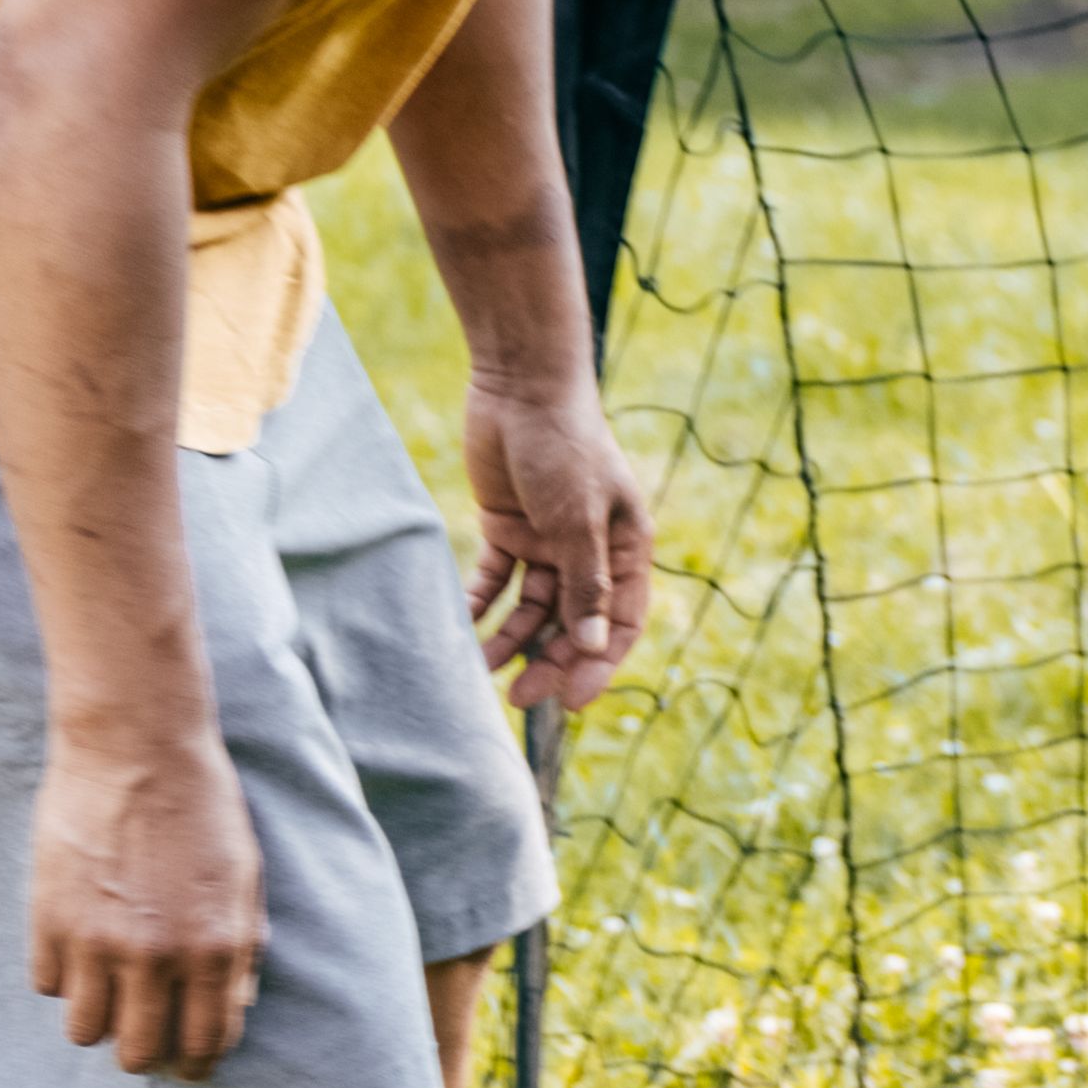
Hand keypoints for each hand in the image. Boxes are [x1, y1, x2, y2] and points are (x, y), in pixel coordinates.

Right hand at [30, 722, 267, 1076]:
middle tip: (143, 1032)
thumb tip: (232, 1005)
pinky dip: (64, 977)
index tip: (187, 1063)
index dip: (196, 1063)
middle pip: (138, 1054)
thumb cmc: (202, 809)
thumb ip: (241, 946)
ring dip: (98, 1019)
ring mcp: (98, 942)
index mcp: (217, 947)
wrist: (137, 748)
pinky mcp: (49, 921)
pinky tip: (80, 946)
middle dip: (144, 1052)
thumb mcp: (244, 877)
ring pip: (85, 1033)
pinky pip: (49, 986)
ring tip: (108, 990)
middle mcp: (158, 956)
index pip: (206, 1043)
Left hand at [465, 372, 654, 711]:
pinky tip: (461, 627)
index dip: (600, 662)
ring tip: (482, 669)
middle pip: (574, 621)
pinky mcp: (508, 530)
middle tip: (521, 696)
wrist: (521, 387)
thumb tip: (596, 644)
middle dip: (550, 659)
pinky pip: (495, 581)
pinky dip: (481, 604)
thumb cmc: (566, 446)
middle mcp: (590, 551)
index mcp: (626, 549)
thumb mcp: (580, 519)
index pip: (621, 621)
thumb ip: (586, 583)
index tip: (572, 699)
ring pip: (532, 607)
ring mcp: (548, 542)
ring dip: (510, 638)